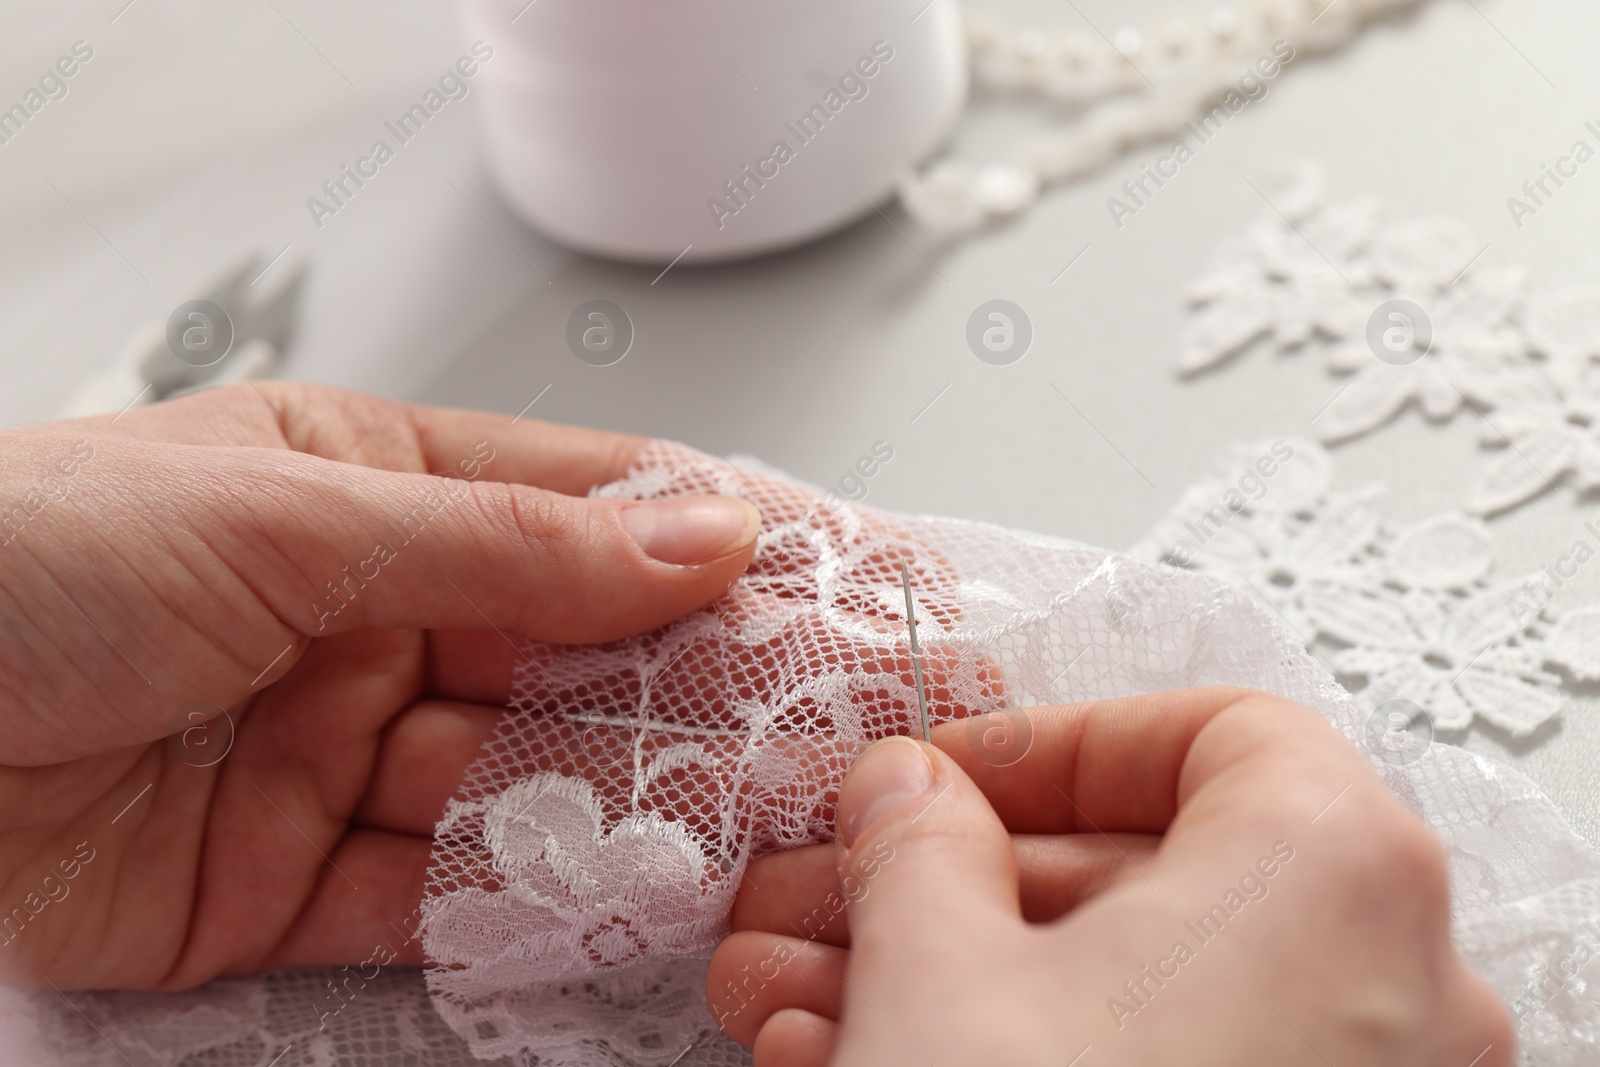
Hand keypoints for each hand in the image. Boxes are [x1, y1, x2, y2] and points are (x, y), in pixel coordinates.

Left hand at [0, 383, 760, 989]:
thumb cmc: (22, 556)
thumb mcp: (292, 516)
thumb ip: (506, 543)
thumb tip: (692, 535)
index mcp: (366, 488)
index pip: (574, 504)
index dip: (700, 536)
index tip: (817, 569)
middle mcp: (363, 619)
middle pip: (564, 656)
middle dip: (680, 687)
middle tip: (802, 715)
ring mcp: (331, 752)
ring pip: (515, 782)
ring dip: (612, 803)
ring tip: (725, 817)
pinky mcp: (285, 882)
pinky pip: (432, 894)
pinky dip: (511, 901)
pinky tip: (590, 894)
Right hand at [709, 688, 1514, 1065]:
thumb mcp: (937, 973)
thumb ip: (918, 838)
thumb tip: (907, 791)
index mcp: (1331, 875)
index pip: (1207, 734)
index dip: (1050, 744)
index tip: (937, 779)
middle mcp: (1382, 995)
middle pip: (1140, 878)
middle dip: (941, 882)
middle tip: (820, 892)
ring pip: (1124, 998)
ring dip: (944, 978)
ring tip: (790, 995)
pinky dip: (1016, 1065)